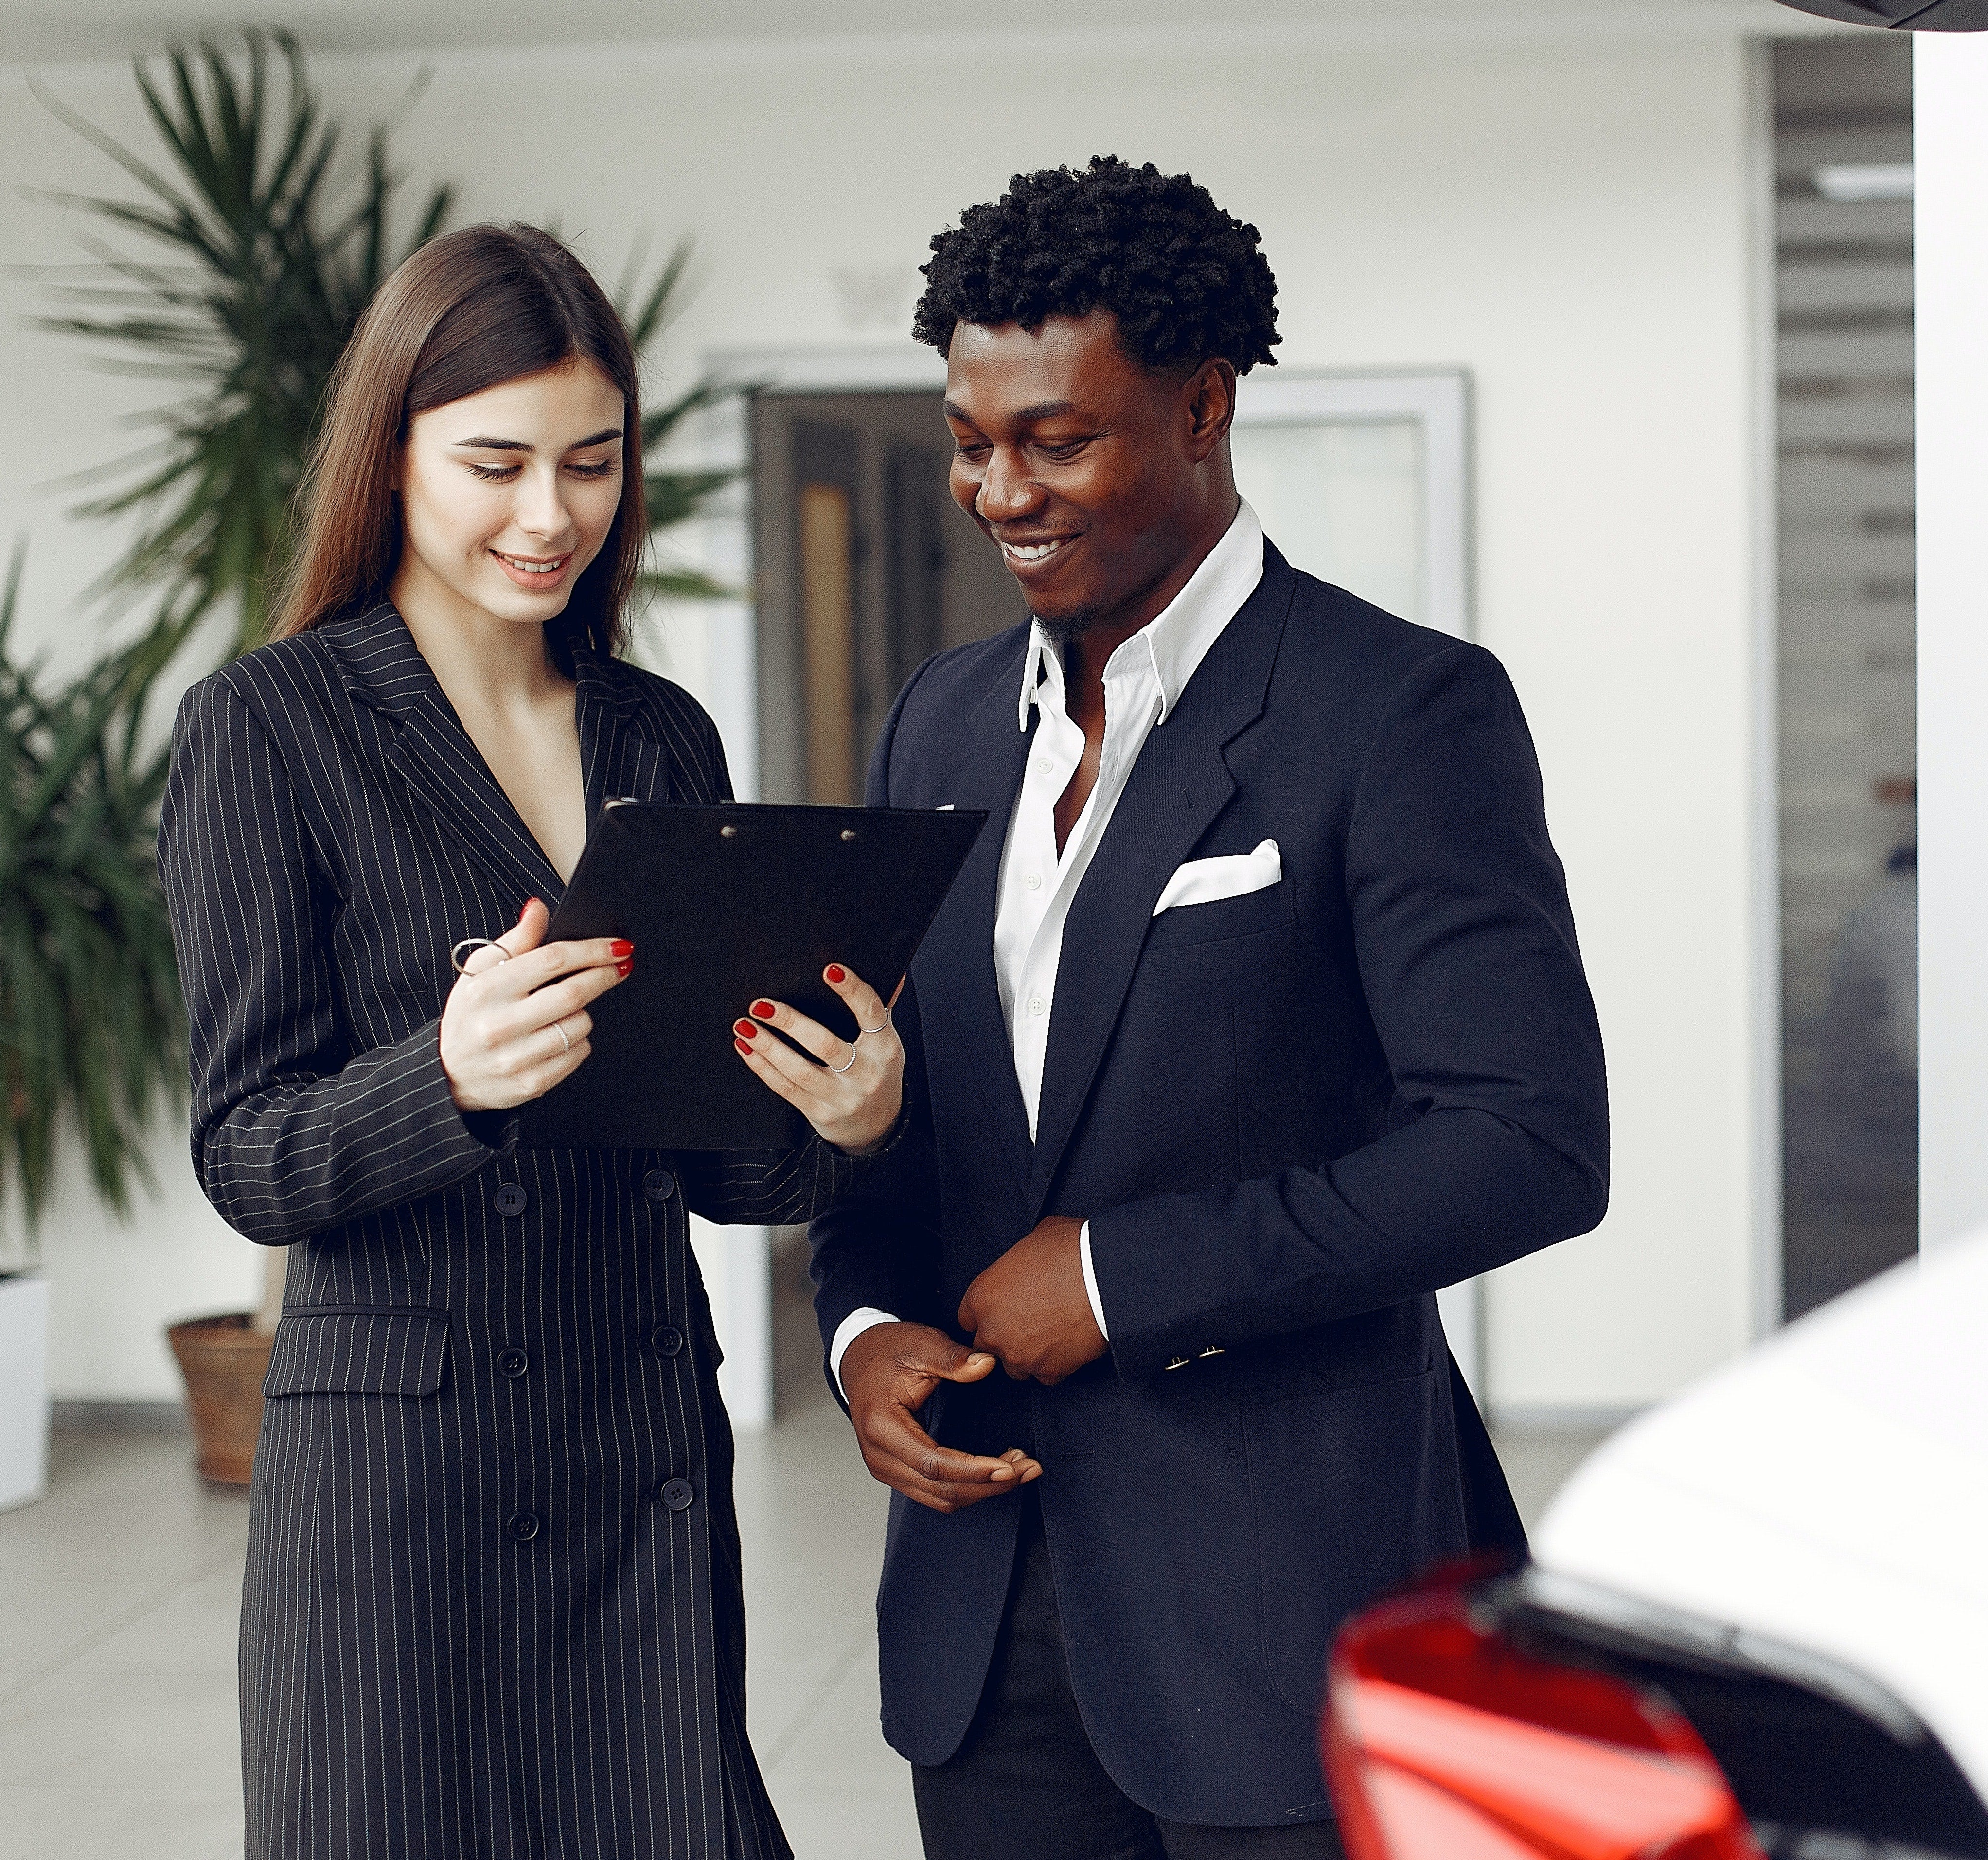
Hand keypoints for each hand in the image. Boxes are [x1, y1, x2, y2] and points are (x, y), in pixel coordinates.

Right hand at [440, 898, 630, 1111]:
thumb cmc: (470, 1014)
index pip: (552, 960)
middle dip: (604, 976)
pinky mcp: (532, 1083)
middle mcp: (499, 1024)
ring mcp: (516, 1057)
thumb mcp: (480, 971)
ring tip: (567, 1009)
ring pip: (579, 1025)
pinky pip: (577, 1053)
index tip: (617, 946)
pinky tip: (560, 1035)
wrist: (449, 1072)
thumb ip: (515, 940)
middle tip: (621, 966)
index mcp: (487, 989)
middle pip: (573, 994)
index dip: (592, 950)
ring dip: (584, 1012)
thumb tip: (538, 909)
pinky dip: (578, 1040)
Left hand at [734, 963, 904, 1154]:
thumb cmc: (876, 1074)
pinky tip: (747, 1050)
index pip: (871, 1012)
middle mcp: (866, 1073)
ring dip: (767, 1046)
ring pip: (799, 1070)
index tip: (830, 970)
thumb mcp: (886, 1044)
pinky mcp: (821, 1113)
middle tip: (761, 1005)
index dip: (852, 990)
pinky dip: (763, 1068)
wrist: (876, 1127)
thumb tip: (892, 973)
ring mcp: (843, 1096)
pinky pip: (786, 1089)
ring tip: (744, 1026)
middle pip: (824, 1044)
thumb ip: (880, 1009)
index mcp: (885, 1047)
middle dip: (789, 1022)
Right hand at [840, 1321, 1042, 1513]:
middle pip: (940, 1489)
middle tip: (1029, 1468)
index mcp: (882, 1426)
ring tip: (1020, 1467)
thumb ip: (952, 1357)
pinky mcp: (897, 1471)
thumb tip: (986, 1365)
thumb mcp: (920, 1344)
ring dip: (983, 1489)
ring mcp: (886, 1468)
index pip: (933, 1463)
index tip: (1010, 1466)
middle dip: (989, 1484)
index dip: (974, 1470)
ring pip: (940, 1498)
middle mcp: (879, 1456)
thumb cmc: (887, 1350)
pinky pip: (935, 1492)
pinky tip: (995, 1470)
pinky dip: (968, 1487)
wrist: (858, 1356)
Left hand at [958, 1216, 1106, 1385]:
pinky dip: (1055, 1364)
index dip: (987, 1314)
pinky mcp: (1048, 1371)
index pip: (968, 1318)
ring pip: (1015, 1366)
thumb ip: (1019, 1260)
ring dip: (1027, 1354)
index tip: (1002, 1311)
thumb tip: (1028, 1260)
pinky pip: (1045, 1375)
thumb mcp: (1034, 1239)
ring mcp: (1019, 1355)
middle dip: (1004, 1336)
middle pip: (986, 1346)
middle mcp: (993, 1330)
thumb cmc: (1071, 1251)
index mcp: (982, 1296)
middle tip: (1030, 1322)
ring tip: (1049, 1336)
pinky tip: (1067, 1346)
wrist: (1105, 1278)